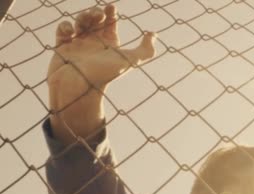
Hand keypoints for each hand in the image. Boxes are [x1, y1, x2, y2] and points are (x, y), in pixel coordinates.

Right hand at [48, 5, 155, 143]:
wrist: (80, 88)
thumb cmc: (105, 74)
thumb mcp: (130, 61)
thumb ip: (145, 50)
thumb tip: (154, 34)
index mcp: (109, 45)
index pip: (110, 23)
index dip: (111, 13)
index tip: (112, 7)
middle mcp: (94, 44)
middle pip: (94, 20)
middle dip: (96, 13)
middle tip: (99, 15)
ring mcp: (78, 44)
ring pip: (79, 22)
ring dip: (82, 17)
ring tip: (85, 21)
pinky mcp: (62, 47)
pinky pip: (63, 30)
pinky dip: (65, 26)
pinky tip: (70, 32)